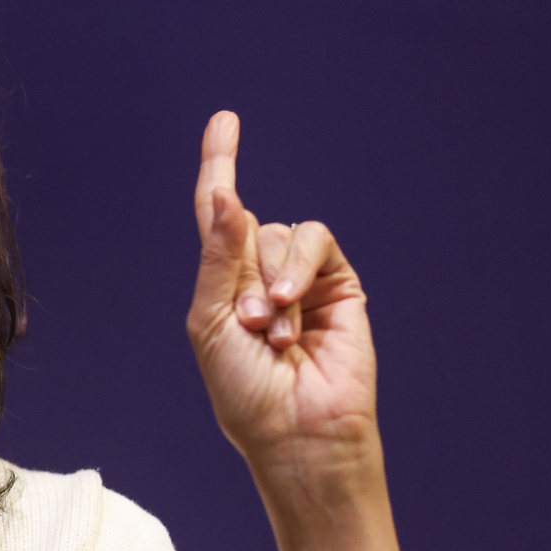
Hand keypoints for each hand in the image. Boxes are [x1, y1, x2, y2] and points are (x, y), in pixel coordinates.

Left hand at [188, 111, 402, 550]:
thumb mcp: (211, 320)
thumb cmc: (243, 388)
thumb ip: (219, 258)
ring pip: (282, 232)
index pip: (219, 213)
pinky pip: (315, 240)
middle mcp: (261, 272)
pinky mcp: (339, 283)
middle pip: (247, 224)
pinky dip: (297, 268)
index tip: (225, 120)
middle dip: (242, 270)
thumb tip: (230, 197)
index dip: (220, 164)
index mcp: (224, 281)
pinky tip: (292, 314)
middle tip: (247, 325)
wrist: (294, 430)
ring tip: (270, 330)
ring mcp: (302, 276)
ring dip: (271, 280)